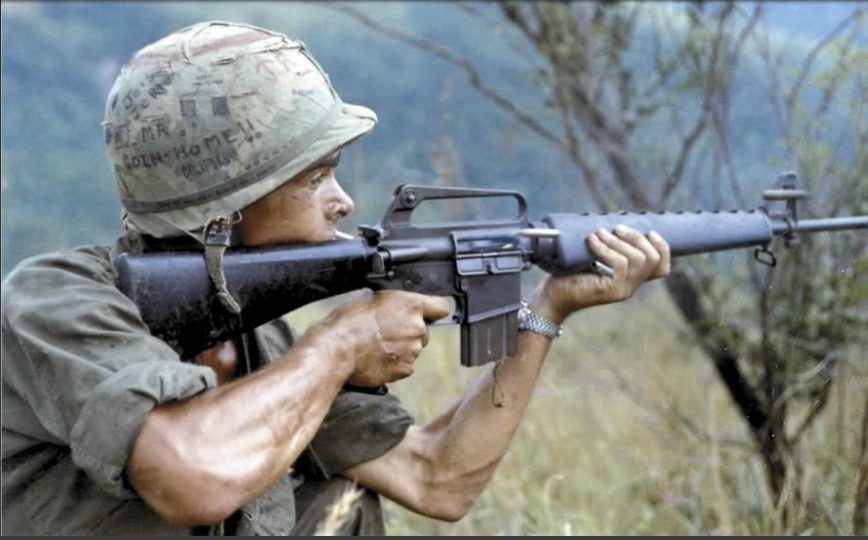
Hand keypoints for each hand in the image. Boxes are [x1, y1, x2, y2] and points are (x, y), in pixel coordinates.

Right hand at [314, 290, 451, 385]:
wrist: (336, 349)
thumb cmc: (348, 321)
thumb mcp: (373, 298)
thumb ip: (395, 304)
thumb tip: (399, 308)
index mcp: (412, 305)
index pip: (441, 307)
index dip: (433, 311)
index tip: (427, 314)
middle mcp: (418, 327)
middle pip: (424, 331)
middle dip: (409, 332)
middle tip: (387, 332)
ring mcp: (413, 350)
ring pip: (413, 349)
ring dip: (401, 348)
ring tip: (377, 346)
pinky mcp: (405, 369)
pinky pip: (405, 365)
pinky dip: (394, 364)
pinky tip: (377, 358)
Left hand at [533, 225, 670, 322]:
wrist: (552, 296)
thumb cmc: (570, 274)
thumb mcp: (595, 257)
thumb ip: (611, 246)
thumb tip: (618, 218)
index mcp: (631, 279)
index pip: (662, 268)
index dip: (662, 248)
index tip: (649, 232)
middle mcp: (631, 287)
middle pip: (652, 259)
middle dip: (636, 238)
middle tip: (617, 228)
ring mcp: (623, 290)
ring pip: (637, 259)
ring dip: (618, 241)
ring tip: (599, 233)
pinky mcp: (612, 291)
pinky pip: (619, 264)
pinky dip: (606, 248)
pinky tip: (592, 241)